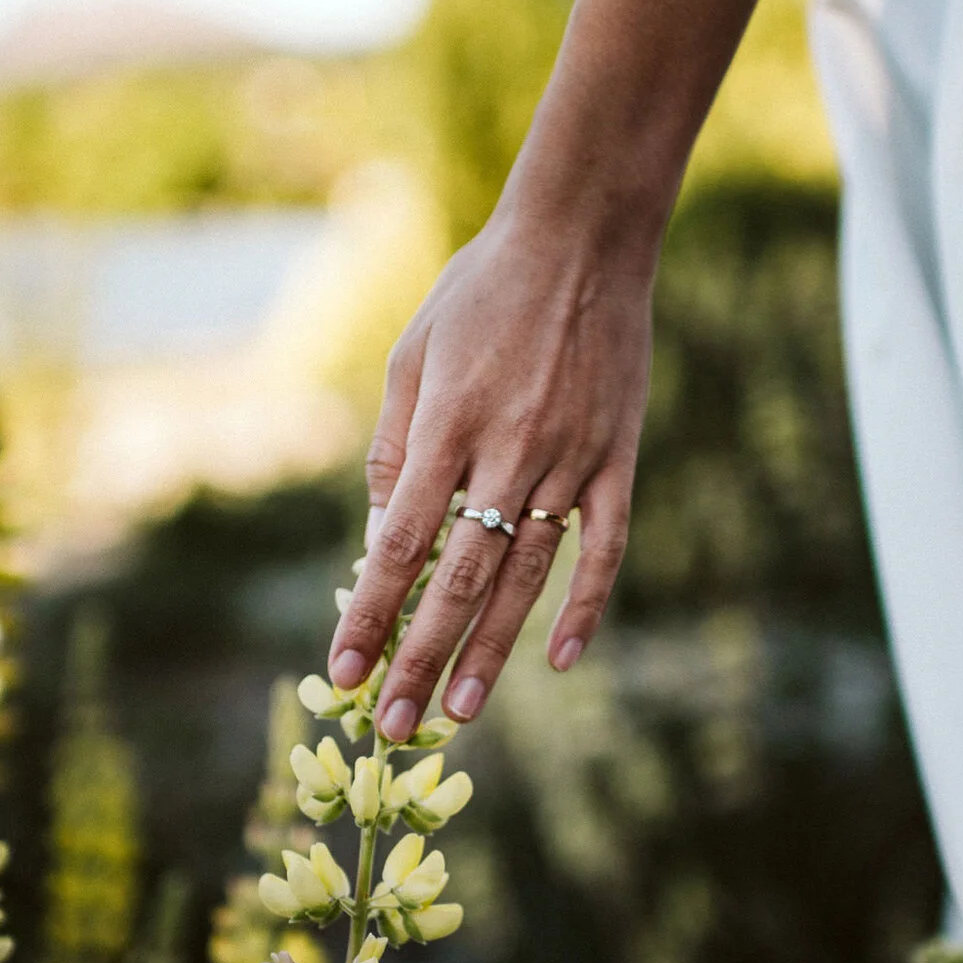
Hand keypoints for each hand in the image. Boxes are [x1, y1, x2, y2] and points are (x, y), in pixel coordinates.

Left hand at [325, 211, 655, 739]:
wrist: (581, 239)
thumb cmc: (479, 293)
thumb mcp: (413, 357)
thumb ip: (394, 450)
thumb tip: (380, 542)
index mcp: (447, 423)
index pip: (400, 543)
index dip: (370, 614)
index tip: (343, 672)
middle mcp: (508, 448)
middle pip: (459, 578)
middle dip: (421, 657)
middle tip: (395, 724)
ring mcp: (570, 457)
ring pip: (526, 576)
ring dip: (491, 651)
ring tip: (461, 711)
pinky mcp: (619, 458)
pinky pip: (605, 546)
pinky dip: (584, 606)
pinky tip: (559, 659)